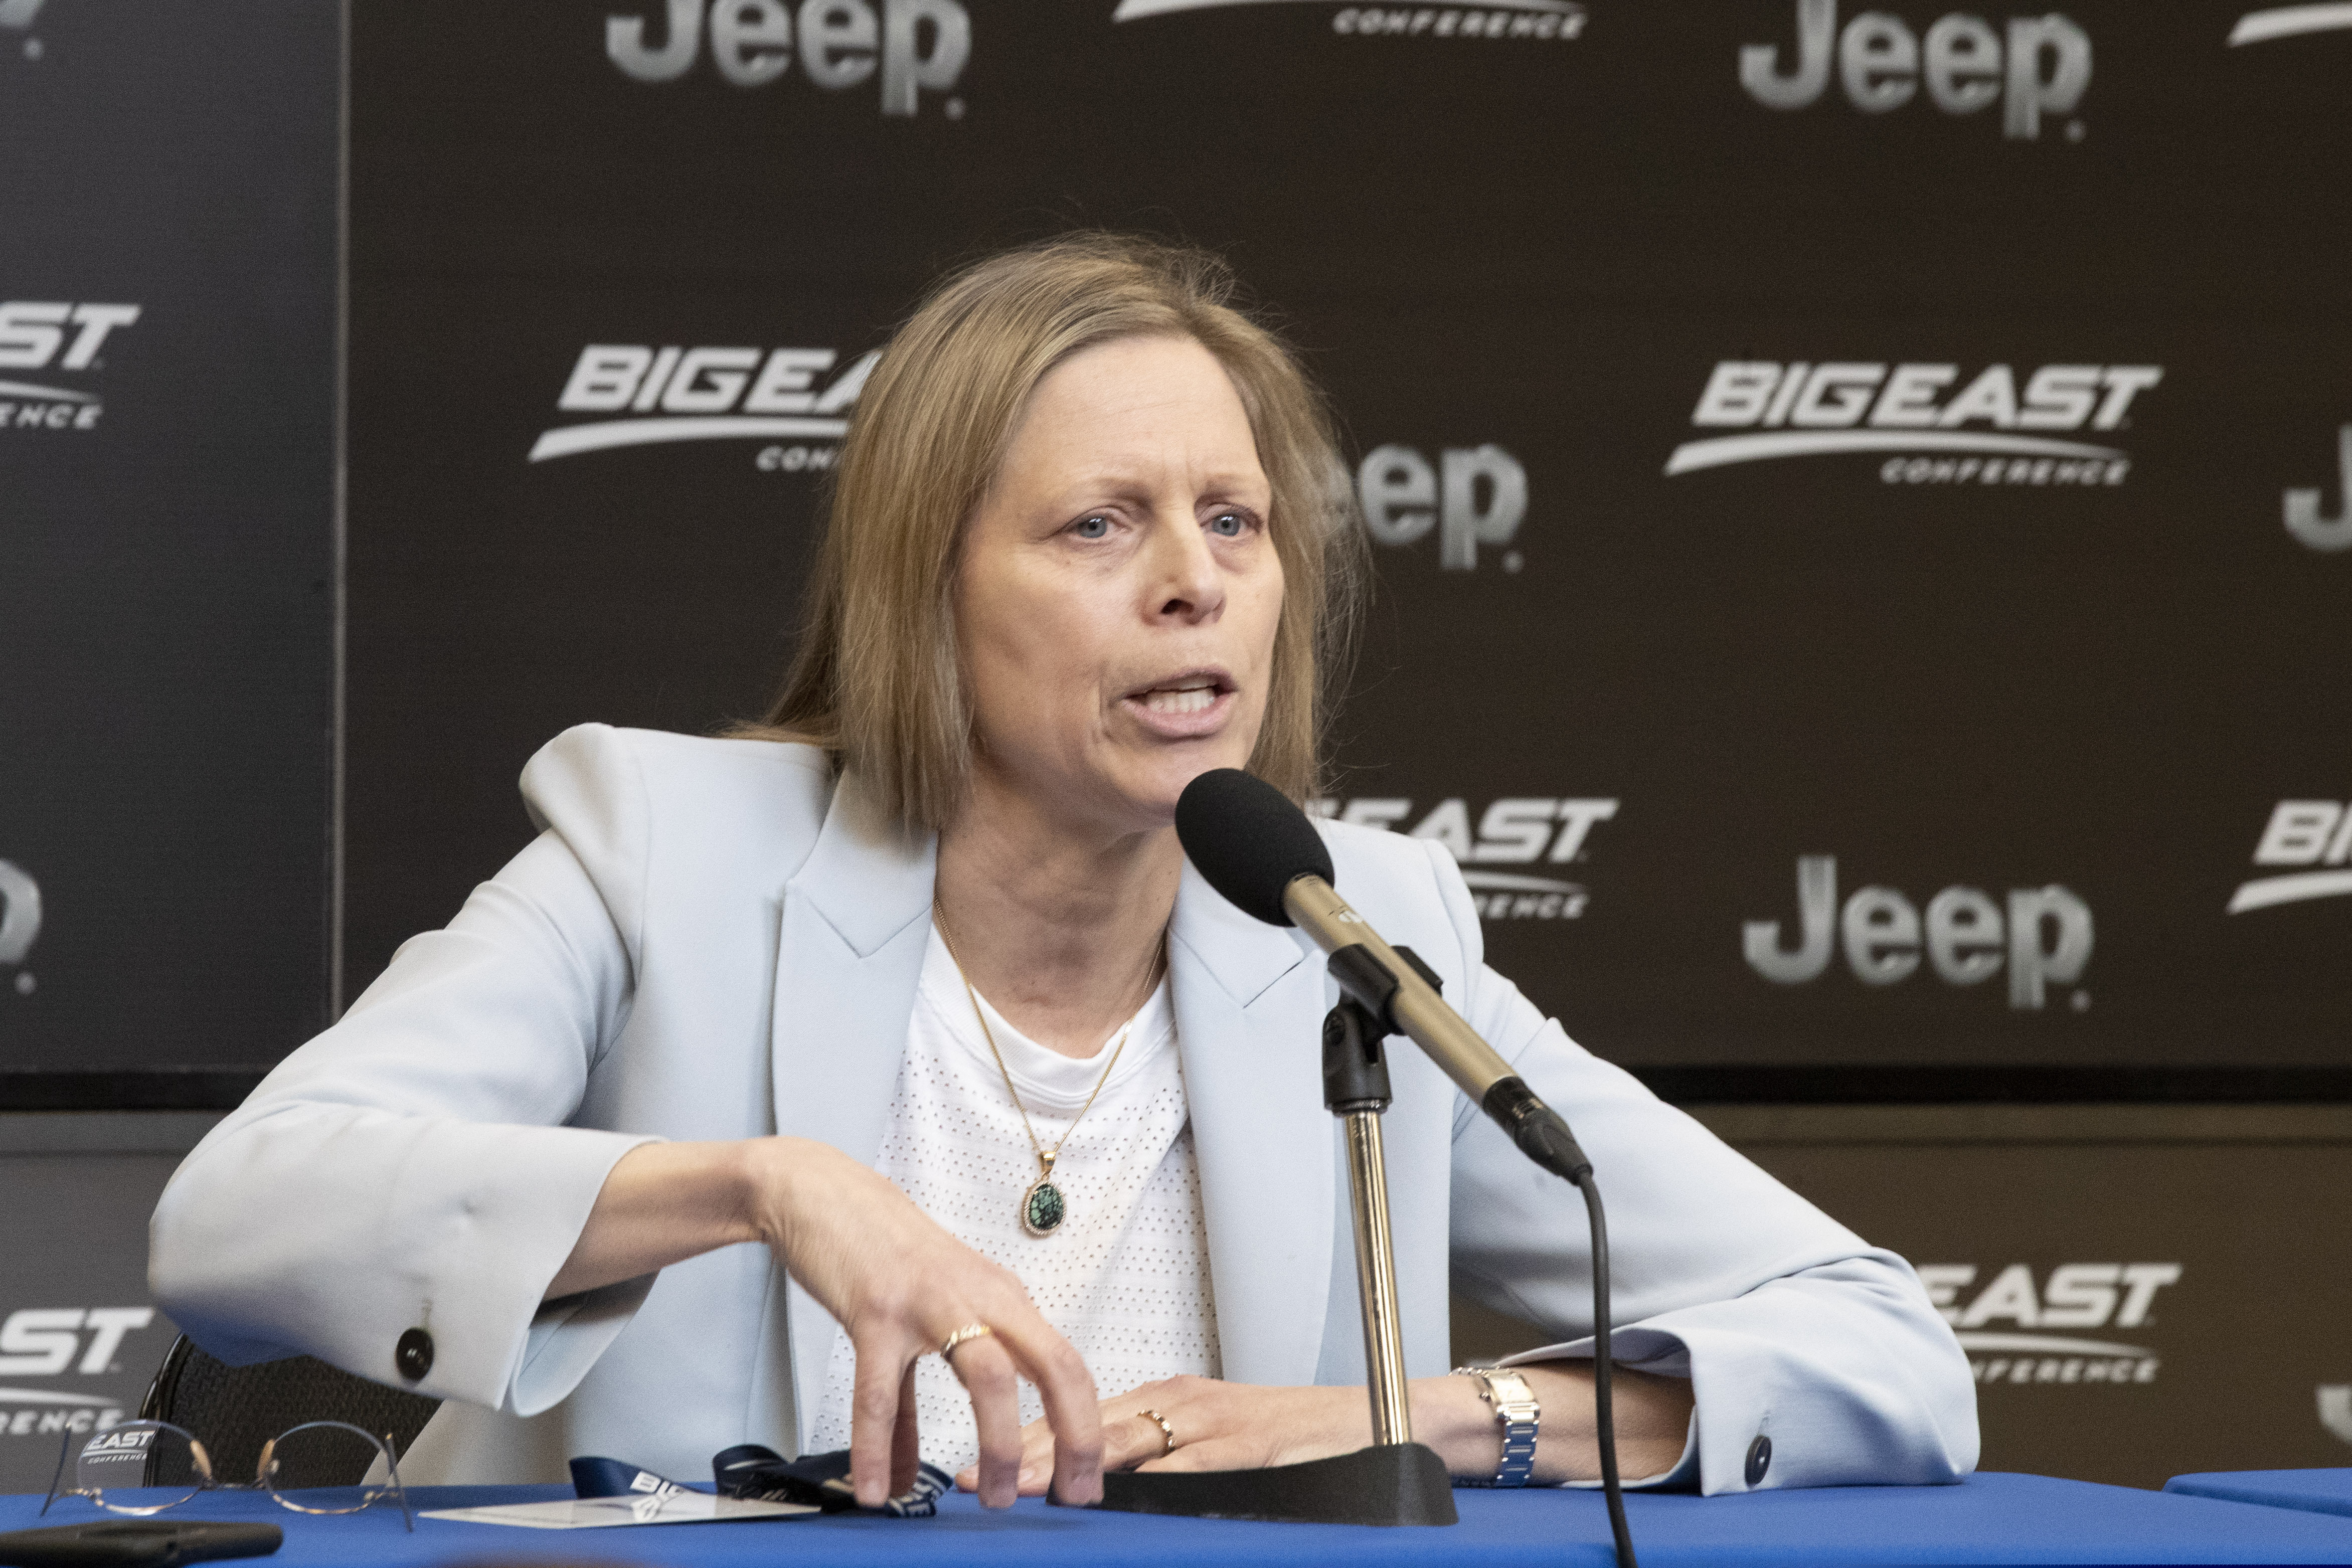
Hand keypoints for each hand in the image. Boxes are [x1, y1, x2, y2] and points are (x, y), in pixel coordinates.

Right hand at [546, 1137, 1104, 1510]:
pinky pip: (882, 1392)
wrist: (824, 1194)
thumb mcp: (920, 1322)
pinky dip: (879, 1446)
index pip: (1066, 1362)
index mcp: (1002, 1300)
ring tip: (993, 1499)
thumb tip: (905, 1477)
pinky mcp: (877, 1311)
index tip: (1087, 1479)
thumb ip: (911, 1406)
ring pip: (987, 1376)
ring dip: (998, 1445)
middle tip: (1076, 1495)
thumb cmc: (883, 1256)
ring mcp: (931, 1302)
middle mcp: (981, 1297)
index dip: (1086, 1423)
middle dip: (1075, 1434)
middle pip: (1053, 1364)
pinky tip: (876, 1488)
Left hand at [968, 1362, 1696, 1493]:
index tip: (979, 1462)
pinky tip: (1110, 1496)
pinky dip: (1146, 1482)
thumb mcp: (1222, 1439)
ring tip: (1019, 1486)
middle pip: (1089, 1425)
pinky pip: (1189, 1466)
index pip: (1083, 1416)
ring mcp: (1218, 1425)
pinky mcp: (1251, 1448)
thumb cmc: (1302, 1438)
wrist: (1387, 1418)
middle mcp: (1187, 1403)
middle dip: (1030, 1450)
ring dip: (1069, 1466)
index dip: (1028, 1436)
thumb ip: (1166, 1454)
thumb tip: (1099, 1483)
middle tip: (977, 1475)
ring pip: (1127, 1442)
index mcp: (1174, 1398)